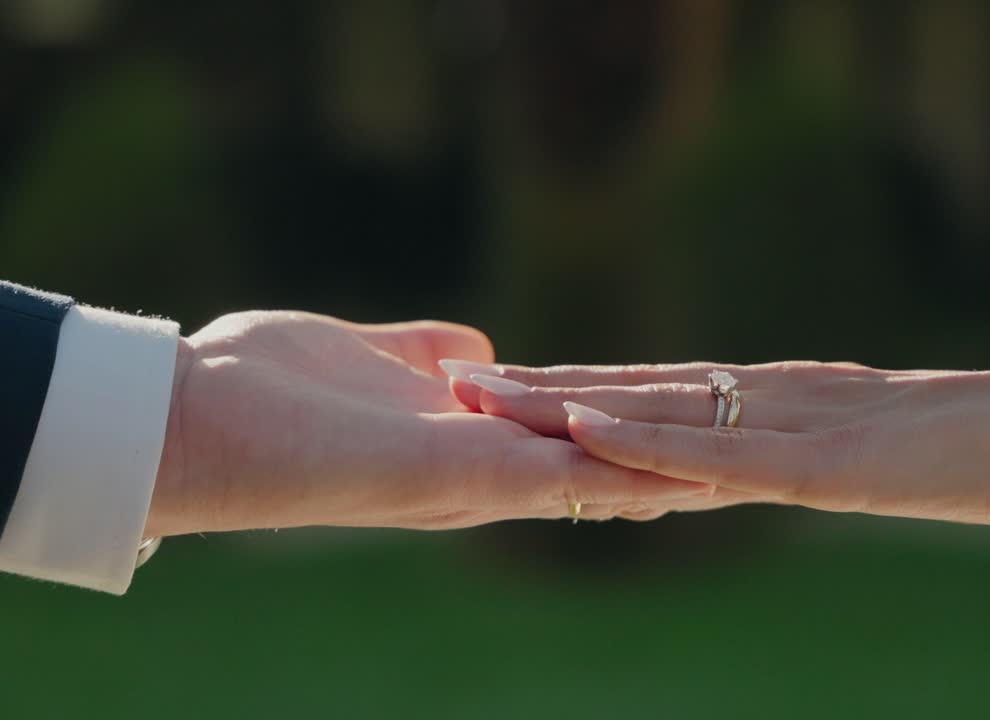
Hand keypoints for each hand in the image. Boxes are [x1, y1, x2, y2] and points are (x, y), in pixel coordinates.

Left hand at [144, 312, 709, 536]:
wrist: (197, 420)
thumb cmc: (263, 388)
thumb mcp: (364, 353)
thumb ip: (424, 353)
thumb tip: (477, 352)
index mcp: (461, 438)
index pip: (561, 432)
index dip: (622, 423)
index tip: (680, 418)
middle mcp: (481, 468)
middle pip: (595, 464)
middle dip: (665, 461)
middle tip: (742, 458)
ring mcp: (480, 479)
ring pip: (600, 477)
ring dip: (671, 473)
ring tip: (745, 470)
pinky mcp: (471, 479)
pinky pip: (572, 479)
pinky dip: (636, 477)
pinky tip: (699, 473)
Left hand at [448, 361, 989, 526]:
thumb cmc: (965, 450)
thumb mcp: (856, 456)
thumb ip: (793, 457)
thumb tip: (737, 474)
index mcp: (773, 402)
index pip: (654, 393)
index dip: (575, 390)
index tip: (504, 391)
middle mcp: (768, 400)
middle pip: (637, 392)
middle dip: (545, 393)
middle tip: (459, 386)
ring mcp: (794, 427)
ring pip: (662, 413)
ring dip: (571, 406)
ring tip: (493, 400)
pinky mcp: (828, 462)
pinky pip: (723, 453)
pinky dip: (652, 441)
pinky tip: (594, 432)